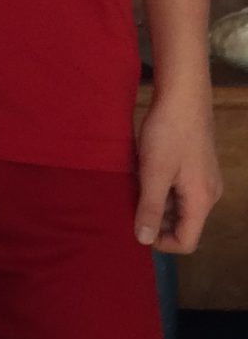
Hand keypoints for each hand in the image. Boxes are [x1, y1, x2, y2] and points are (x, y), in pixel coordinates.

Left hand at [135, 85, 221, 251]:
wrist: (183, 95)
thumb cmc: (168, 133)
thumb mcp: (153, 173)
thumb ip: (149, 208)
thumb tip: (143, 240)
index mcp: (202, 200)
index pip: (187, 242)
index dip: (161, 243)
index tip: (136, 228)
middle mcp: (209, 194)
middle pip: (183, 225)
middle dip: (156, 222)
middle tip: (129, 207)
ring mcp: (205, 180)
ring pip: (179, 208)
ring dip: (156, 205)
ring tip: (133, 189)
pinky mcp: (197, 168)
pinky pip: (179, 191)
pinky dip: (161, 190)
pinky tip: (143, 175)